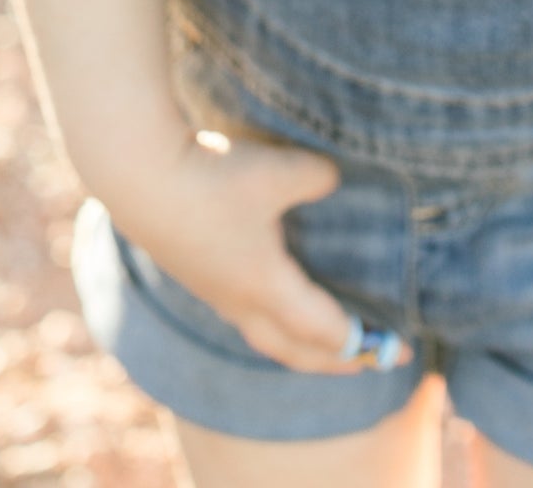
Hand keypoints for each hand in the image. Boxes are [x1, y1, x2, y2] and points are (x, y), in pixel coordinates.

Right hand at [103, 128, 407, 374]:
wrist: (139, 177)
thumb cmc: (212, 181)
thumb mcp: (279, 171)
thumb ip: (318, 178)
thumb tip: (333, 180)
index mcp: (266, 288)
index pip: (323, 331)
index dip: (360, 342)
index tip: (393, 349)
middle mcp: (240, 301)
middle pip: (293, 351)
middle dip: (332, 362)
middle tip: (366, 361)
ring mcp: (214, 291)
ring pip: (264, 335)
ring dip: (298, 345)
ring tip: (321, 341)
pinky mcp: (196, 272)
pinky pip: (243, 314)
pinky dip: (271, 320)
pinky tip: (273, 297)